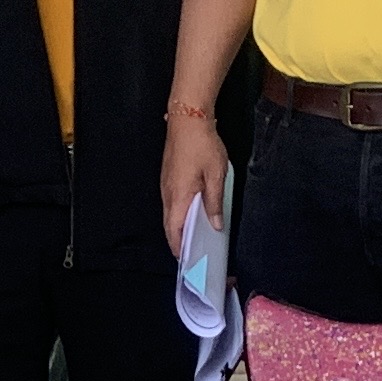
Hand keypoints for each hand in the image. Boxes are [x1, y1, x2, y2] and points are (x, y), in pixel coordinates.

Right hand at [159, 113, 227, 258]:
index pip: (174, 231)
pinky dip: (179, 214)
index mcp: (178, 196)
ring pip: (169, 214)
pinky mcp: (168, 177)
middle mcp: (167, 193)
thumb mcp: (215, 174)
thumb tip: (214, 225)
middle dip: (179, 242)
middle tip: (193, 255)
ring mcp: (165, 185)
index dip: (179, 248)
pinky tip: (192, 215)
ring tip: (195, 239)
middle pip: (169, 225)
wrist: (187, 118)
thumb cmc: (202, 145)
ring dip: (179, 228)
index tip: (188, 262)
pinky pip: (171, 203)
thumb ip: (214, 202)